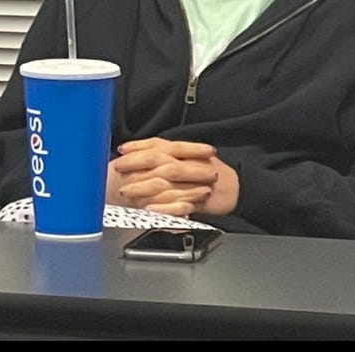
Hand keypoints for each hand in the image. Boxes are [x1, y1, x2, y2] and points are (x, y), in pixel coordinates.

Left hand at [107, 137, 238, 216]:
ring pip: (164, 181)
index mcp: (182, 152)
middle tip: (117, 169)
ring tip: (126, 191)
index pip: (156, 145)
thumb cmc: (209, 172)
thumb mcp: (187, 158)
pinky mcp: (197, 201)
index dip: (137, 147)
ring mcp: (191, 182)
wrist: (236, 188)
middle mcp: (186, 163)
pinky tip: (149, 209)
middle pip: (157, 160)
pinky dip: (163, 206)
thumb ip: (165, 155)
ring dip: (143, 187)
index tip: (120, 150)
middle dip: (135, 164)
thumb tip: (138, 154)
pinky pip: (178, 204)